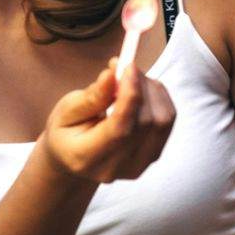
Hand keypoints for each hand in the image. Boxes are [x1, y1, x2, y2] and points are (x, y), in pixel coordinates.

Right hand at [40, 63, 175, 183]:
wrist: (75, 157)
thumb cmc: (67, 130)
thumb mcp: (67, 110)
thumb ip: (92, 96)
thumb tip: (112, 74)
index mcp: (87, 158)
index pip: (120, 129)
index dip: (130, 95)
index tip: (129, 66)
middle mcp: (116, 168)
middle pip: (146, 123)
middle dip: (141, 87)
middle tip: (126, 66)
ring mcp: (138, 166)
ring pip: (162, 121)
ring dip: (152, 91)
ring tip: (131, 79)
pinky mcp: (152, 156)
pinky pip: (168, 123)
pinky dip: (160, 99)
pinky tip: (143, 91)